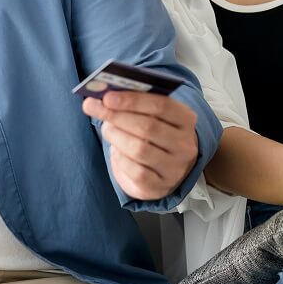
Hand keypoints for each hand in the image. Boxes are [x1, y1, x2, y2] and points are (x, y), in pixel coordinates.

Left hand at [82, 91, 198, 199]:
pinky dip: (119, 157)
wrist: (164, 168)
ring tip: (107, 129)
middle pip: (148, 127)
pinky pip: (134, 171)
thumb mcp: (152, 115)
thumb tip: (101, 96)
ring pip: (139, 149)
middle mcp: (185, 145)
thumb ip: (134, 103)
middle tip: (95, 108)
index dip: (133, 100)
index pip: (162, 105)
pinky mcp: (159, 187)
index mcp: (186, 119)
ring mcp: (174, 168)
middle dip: (117, 116)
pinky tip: (116, 149)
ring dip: (116, 136)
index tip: (107, 97)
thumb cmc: (154, 134)